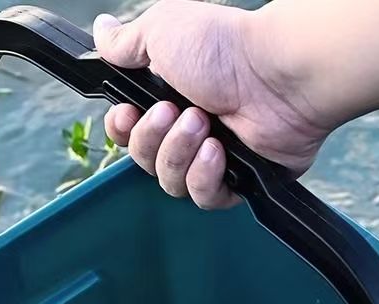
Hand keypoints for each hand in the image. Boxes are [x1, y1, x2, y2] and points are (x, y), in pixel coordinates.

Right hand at [93, 0, 331, 208]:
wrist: (277, 75)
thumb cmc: (225, 48)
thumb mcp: (161, 31)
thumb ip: (126, 42)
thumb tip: (102, 32)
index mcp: (168, 97)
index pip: (129, 131)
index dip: (121, 130)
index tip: (125, 115)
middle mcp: (189, 129)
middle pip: (145, 160)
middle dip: (153, 138)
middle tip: (174, 110)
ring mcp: (214, 157)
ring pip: (171, 182)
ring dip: (179, 153)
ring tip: (203, 124)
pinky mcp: (238, 181)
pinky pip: (204, 197)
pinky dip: (204, 177)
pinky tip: (217, 152)